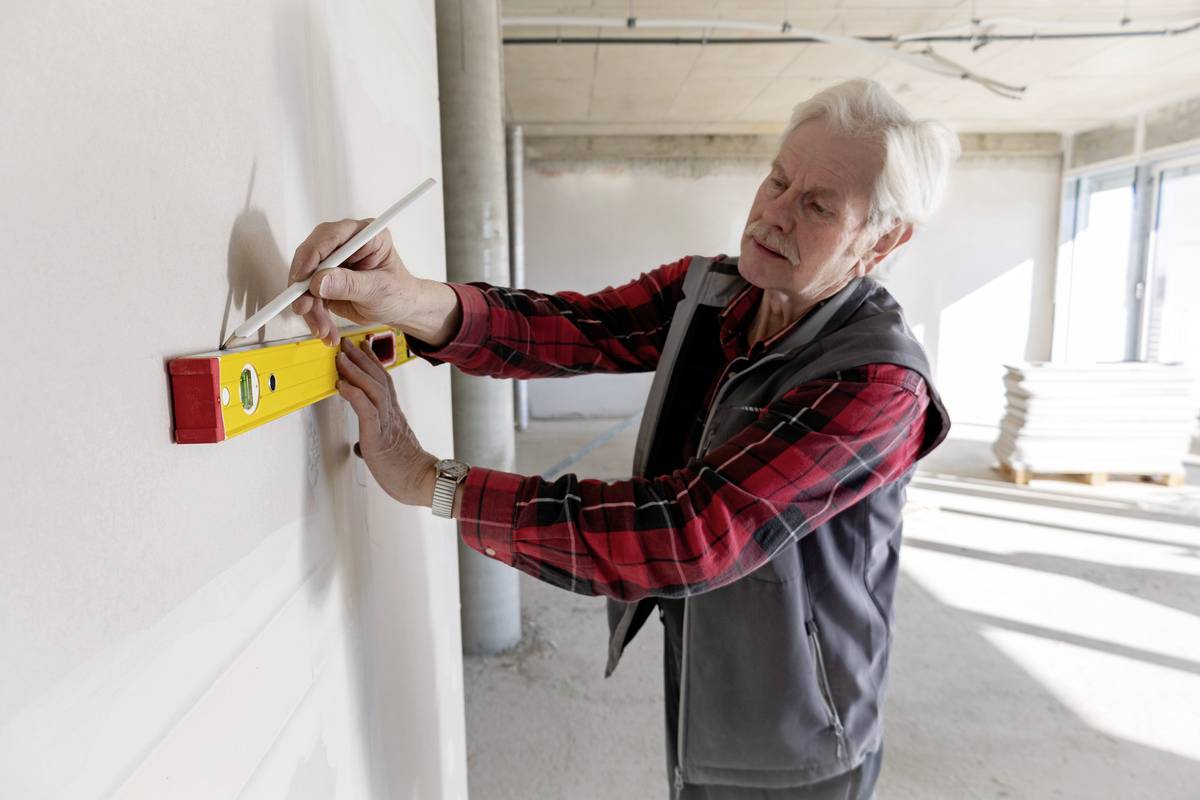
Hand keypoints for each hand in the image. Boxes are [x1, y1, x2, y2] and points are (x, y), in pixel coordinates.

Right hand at [289, 219, 418, 344]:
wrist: (399, 309)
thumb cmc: (398, 293)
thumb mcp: (379, 289)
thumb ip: (350, 284)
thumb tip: (320, 281)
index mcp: (365, 235)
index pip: (331, 236)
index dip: (312, 255)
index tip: (302, 277)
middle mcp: (345, 244)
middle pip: (311, 257)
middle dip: (304, 286)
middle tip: (303, 308)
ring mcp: (333, 262)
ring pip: (306, 280)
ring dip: (310, 307)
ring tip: (323, 329)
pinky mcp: (325, 280)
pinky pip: (309, 296)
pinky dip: (314, 315)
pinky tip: (326, 330)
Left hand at [335, 337, 437, 506]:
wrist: (420, 480)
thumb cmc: (405, 468)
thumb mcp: (386, 449)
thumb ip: (374, 441)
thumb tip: (361, 446)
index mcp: (393, 414)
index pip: (383, 380)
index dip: (372, 361)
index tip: (363, 346)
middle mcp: (391, 412)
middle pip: (377, 377)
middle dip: (361, 357)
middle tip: (348, 342)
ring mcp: (386, 421)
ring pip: (372, 387)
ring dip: (355, 370)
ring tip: (341, 357)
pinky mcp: (378, 434)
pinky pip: (366, 409)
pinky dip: (354, 394)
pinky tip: (342, 385)